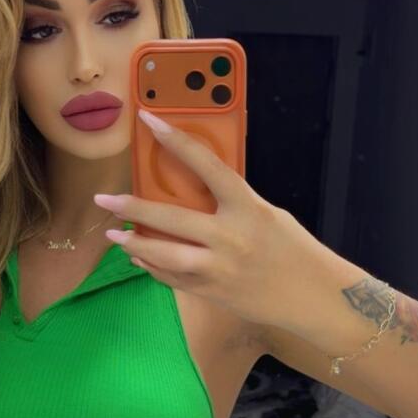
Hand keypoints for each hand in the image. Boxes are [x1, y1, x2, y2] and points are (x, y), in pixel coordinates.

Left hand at [94, 109, 331, 334]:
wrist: (314, 297)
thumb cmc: (295, 251)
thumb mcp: (268, 215)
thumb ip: (233, 204)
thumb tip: (197, 194)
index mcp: (247, 208)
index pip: (207, 166)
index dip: (175, 140)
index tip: (147, 120)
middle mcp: (230, 238)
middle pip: (170, 219)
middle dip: (132, 208)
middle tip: (103, 199)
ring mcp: (219, 269)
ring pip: (164, 255)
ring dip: (134, 244)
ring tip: (114, 235)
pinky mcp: (213, 292)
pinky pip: (174, 278)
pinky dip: (153, 266)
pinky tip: (139, 257)